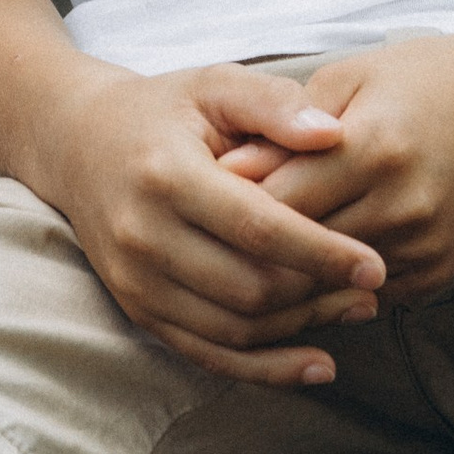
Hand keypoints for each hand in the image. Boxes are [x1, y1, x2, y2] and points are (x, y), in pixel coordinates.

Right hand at [38, 61, 386, 386]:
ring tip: (355, 310)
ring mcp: (136, 280)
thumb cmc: (162, 110)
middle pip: (249, 288)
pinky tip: (316, 363)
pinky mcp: (137, 308)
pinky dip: (265, 368)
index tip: (375, 263)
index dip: (322, 251)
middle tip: (374, 287)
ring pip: (234, 329)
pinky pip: (208, 354)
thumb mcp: (214, 84)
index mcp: (167, 175)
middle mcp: (144, 235)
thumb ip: (273, 103)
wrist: (77, 143)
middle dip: (319, 295)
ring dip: (302, 330)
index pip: (257, 229)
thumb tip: (334, 135)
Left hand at [221, 25, 453, 307]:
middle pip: (299, 253)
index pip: (279, 200)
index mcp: (372, 146)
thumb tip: (224, 172)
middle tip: (200, 247)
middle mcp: (402, 203)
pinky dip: (328, 288)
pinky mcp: (438, 272)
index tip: (191, 205)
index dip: (228, 207)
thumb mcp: (347, 78)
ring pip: (329, 284)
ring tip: (234, 267)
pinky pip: (365, 295)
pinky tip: (296, 274)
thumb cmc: (418, 79)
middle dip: (245, 253)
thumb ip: (284, 125)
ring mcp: (424, 244)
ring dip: (283, 280)